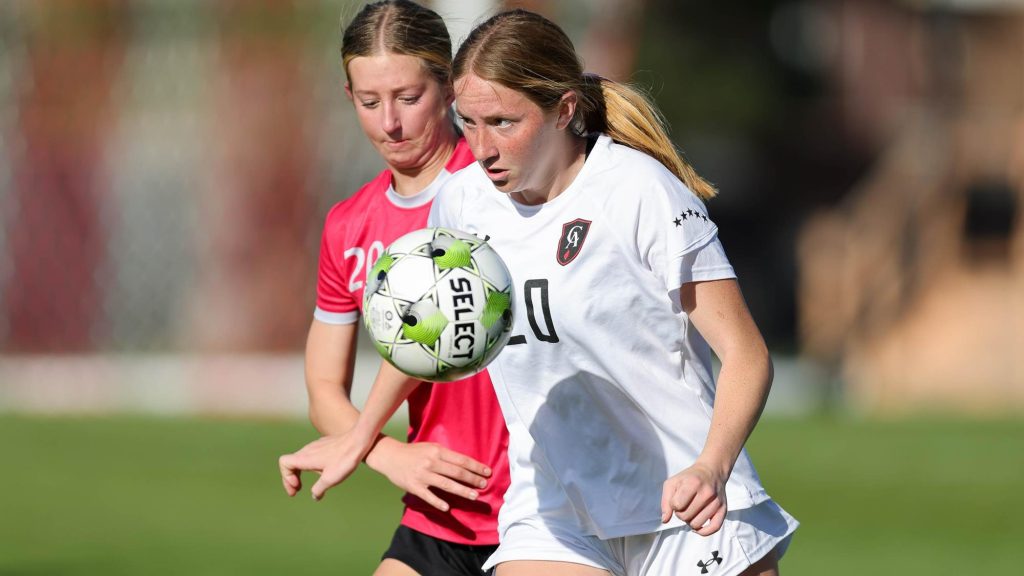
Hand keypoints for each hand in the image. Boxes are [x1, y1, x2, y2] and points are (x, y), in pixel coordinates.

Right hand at [278, 431, 373, 500]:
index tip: (297, 487)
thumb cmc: (344, 460)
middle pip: (291, 462)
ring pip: (302, 458)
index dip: (286, 477)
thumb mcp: (330, 479)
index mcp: (305, 457)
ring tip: (311, 483)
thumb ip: (318, 489)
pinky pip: (312, 455)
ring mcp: (317, 445)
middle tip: (297, 490)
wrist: (359, 440)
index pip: (284, 463)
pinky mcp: (326, 444)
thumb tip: (314, 496)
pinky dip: (311, 466)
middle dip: (292, 478)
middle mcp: (308, 449)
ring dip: (301, 472)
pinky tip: (324, 472)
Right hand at [366, 438, 491, 512]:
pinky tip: (447, 508)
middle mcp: (431, 462)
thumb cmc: (414, 452)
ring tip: (474, 496)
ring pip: (446, 484)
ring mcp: (422, 475)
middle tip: (484, 485)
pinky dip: (438, 502)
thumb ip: (446, 455)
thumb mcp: (431, 448)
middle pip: (457, 472)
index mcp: (437, 451)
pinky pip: (428, 496)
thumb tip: (466, 465)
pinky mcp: (414, 486)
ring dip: (462, 491)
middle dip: (473, 479)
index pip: (461, 460)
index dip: (476, 467)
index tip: (487, 472)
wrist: (390, 456)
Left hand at [660, 462, 727, 535]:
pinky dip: (703, 532)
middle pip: (685, 516)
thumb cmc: (689, 478)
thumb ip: (665, 501)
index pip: (677, 505)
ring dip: (690, 521)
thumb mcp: (673, 483)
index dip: (673, 505)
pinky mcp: (723, 509)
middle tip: (684, 505)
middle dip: (680, 513)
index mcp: (693, 483)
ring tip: (691, 511)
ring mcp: (716, 502)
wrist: (712, 471)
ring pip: (697, 524)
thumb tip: (665, 520)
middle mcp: (707, 492)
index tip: (676, 499)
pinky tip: (697, 528)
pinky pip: (714, 528)